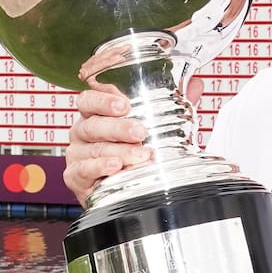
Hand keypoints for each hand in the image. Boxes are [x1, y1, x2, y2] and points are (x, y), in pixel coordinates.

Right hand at [62, 76, 203, 203]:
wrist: (122, 187)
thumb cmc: (132, 151)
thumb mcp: (153, 128)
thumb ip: (173, 105)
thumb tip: (196, 85)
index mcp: (96, 114)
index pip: (90, 100)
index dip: (103, 100)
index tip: (125, 105)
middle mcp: (83, 132)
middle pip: (93, 124)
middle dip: (118, 128)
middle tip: (140, 132)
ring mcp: (77, 154)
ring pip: (93, 149)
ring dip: (119, 151)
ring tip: (140, 154)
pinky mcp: (75, 177)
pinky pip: (82, 170)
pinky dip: (99, 168)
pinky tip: (115, 166)